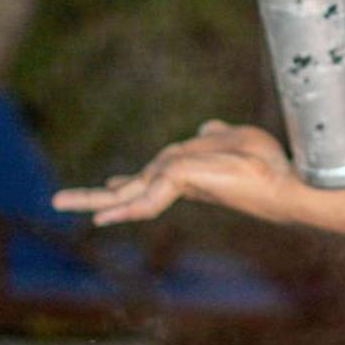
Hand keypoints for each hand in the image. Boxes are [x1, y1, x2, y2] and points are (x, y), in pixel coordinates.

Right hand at [52, 121, 296, 225]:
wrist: (285, 181)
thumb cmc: (269, 162)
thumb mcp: (236, 139)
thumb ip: (215, 137)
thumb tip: (206, 127)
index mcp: (186, 172)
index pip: (149, 179)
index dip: (126, 185)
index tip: (107, 187)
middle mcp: (177, 180)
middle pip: (130, 189)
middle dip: (95, 197)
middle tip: (58, 202)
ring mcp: (177, 182)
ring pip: (130, 194)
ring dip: (94, 200)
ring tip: (58, 203)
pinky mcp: (182, 182)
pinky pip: (145, 197)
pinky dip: (122, 206)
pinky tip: (101, 217)